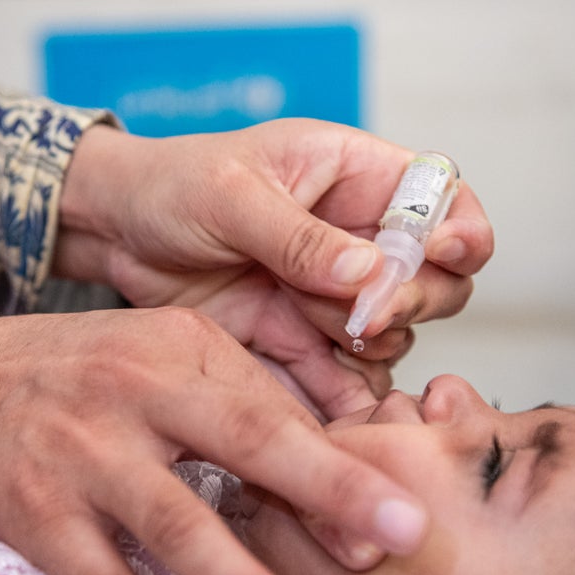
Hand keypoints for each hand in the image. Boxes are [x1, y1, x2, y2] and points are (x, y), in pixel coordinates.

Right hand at [0, 298, 428, 574]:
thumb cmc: (77, 368)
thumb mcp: (162, 352)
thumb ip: (241, 395)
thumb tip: (328, 457)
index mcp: (176, 356)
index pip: (270, 414)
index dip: (335, 468)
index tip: (400, 519)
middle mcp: (133, 402)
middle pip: (236, 453)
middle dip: (313, 508)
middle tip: (377, 563)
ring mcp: (83, 462)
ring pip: (172, 533)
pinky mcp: (39, 519)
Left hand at [55, 119, 493, 419]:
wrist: (114, 234)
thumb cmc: (172, 185)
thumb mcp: (231, 196)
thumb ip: (300, 237)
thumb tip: (370, 272)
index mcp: (356, 177)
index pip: (446, 200)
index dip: (460, 230)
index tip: (440, 253)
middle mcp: (358, 238)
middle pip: (438, 280)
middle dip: (410, 298)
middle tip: (363, 310)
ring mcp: (334, 294)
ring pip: (395, 333)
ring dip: (365, 339)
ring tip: (302, 321)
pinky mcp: (302, 339)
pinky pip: (347, 375)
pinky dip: (344, 392)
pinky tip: (326, 397)